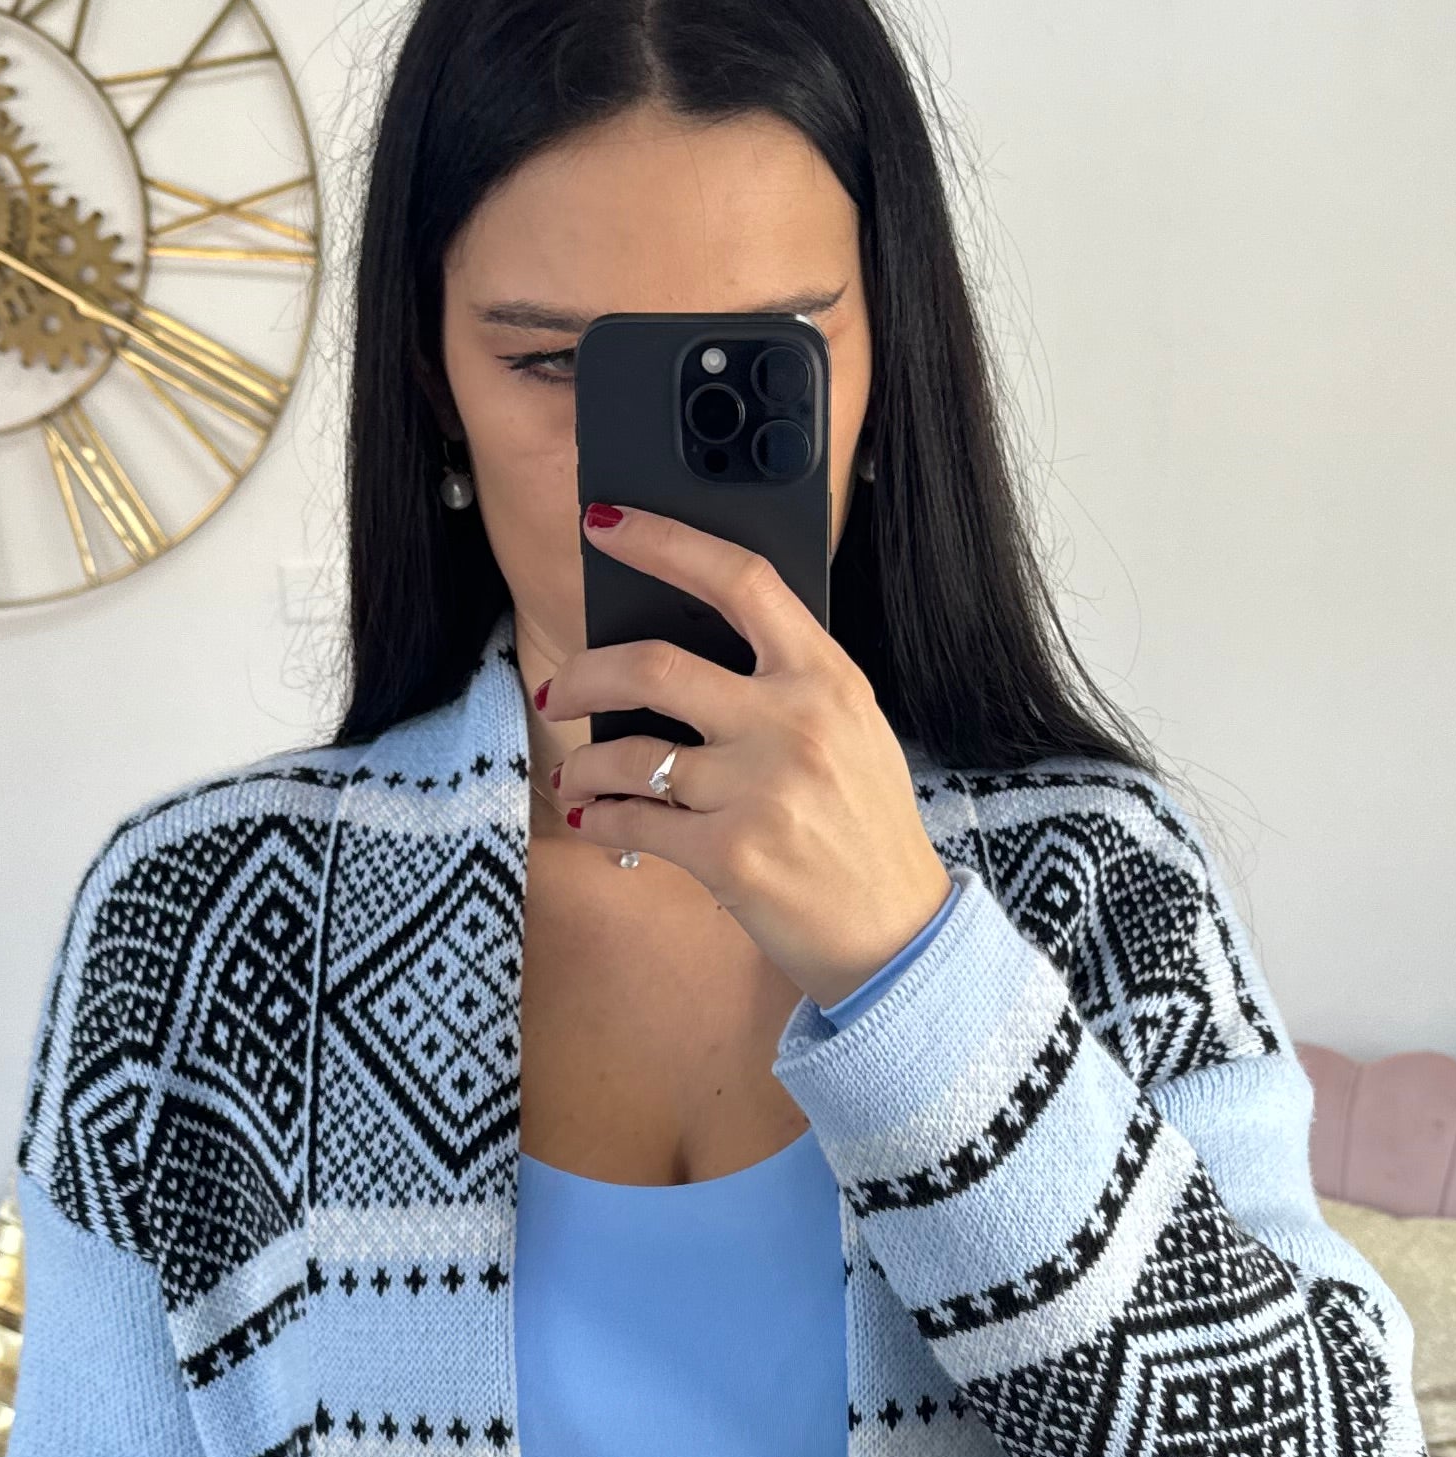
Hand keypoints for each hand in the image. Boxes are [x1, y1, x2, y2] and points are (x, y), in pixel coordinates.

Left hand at [535, 505, 951, 1008]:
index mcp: (826, 678)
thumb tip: (692, 647)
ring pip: (630, 754)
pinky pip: (634, 821)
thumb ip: (788, 686)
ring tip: (577, 777)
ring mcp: (761, 791)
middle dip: (584, 674)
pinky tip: (596, 820)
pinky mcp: (731, 855)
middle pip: (654, 664)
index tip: (606, 524)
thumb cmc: (865, 830)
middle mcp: (794, 724)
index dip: (664, 541)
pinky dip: (601, 819)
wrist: (895, 932)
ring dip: (584, 765)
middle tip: (560, 690)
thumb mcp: (852, 733)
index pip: (741, 579)